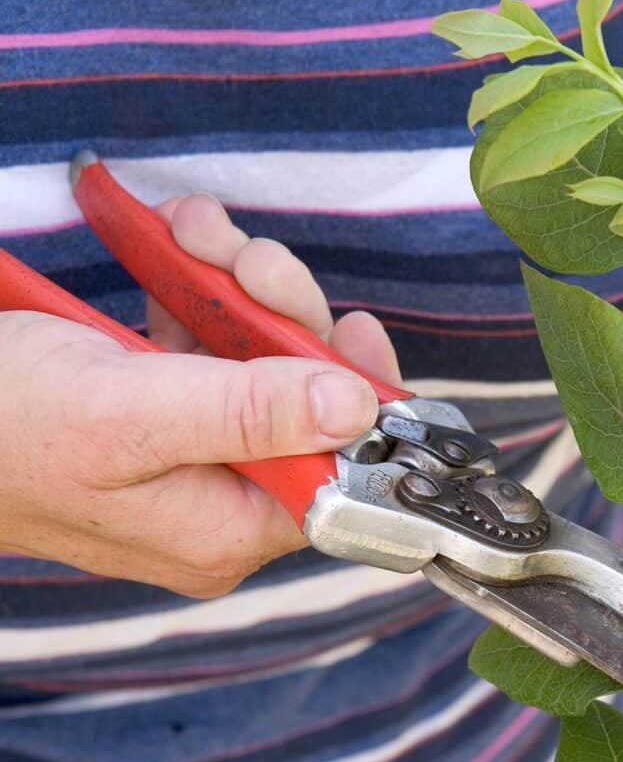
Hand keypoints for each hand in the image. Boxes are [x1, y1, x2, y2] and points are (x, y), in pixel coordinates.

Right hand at [0, 194, 400, 595]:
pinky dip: (193, 288)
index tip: (355, 329)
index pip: (337, 472)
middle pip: (302, 405)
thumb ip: (248, 411)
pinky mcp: (150, 410)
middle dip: (280, 316)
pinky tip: (171, 244)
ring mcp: (183, 452)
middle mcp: (214, 500)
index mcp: (222, 529)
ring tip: (191, 232)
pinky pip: (203, 345)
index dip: (357, 399)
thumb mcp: (126, 413)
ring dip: (234, 284)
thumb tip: (356, 409)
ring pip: (255, 361)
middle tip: (247, 259)